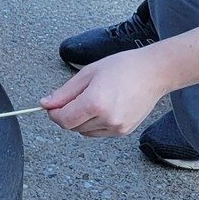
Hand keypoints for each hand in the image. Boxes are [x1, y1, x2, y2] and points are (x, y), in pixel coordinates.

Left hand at [41, 46, 169, 137]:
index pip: (64, 120)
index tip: (50, 105)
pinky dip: (93, 123)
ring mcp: (117, 127)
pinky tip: (102, 107)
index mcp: (95, 103)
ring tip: (91, 99)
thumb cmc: (122, 67)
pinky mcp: (124, 131)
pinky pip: (99, 132)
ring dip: (80, 120)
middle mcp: (107, 119)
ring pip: (85, 132)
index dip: (53, 113)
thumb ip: (64, 92)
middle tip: (71, 98)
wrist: (153, 73)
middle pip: (73, 127)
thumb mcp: (87, 73)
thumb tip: (46, 103)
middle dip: (66, 114)